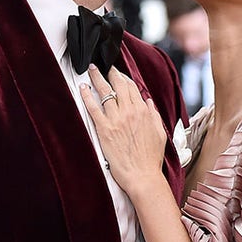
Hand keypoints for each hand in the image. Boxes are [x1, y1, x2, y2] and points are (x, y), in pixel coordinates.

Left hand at [81, 65, 167, 199]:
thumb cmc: (150, 159)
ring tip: (91, 70)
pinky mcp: (104, 129)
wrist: (142, 176)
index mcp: (144, 112)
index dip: (123, 77)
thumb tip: (147, 101)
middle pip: (118, 85)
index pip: (132, 87)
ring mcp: (116, 119)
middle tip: (102, 66)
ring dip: (96, 78)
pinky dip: (87, 96)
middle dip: (110, 72)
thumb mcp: (159, 133)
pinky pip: (93, 108)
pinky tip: (83, 87)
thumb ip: (153, 115)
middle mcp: (130, 112)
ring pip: (105, 92)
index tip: (117, 73)